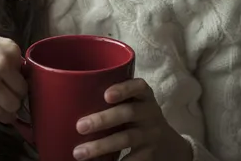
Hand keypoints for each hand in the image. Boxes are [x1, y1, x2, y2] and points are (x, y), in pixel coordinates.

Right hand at [0, 20, 26, 123]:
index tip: (13, 83)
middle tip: (8, 96)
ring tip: (3, 105)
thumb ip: (4, 53)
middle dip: (17, 95)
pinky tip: (1, 115)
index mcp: (7, 48)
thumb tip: (19, 69)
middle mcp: (0, 64)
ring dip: (10, 108)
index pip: (26, 72)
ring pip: (12, 105)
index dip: (19, 79)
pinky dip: (1, 117)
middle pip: (22, 91)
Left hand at [74, 78, 192, 160]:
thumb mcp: (135, 103)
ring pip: (126, 139)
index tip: (106, 95)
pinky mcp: (150, 156)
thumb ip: (115, 99)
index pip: (139, 87)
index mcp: (145, 96)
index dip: (124, 89)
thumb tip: (70, 100)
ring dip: (101, 146)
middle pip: (128, 113)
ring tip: (79, 152)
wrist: (169, 146)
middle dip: (103, 119)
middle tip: (79, 126)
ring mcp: (151, 135)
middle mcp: (150, 113)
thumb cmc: (138, 118)